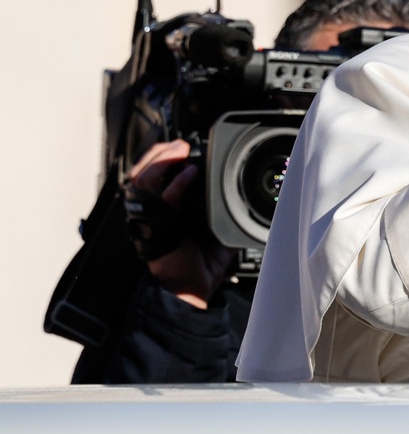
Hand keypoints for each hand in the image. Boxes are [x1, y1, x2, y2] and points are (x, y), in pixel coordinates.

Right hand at [127, 140, 232, 308]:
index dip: (161, 157)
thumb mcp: (214, 228)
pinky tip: (189, 174)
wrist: (192, 289)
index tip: (181, 145)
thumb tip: (241, 194)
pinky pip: (161, 200)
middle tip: (180, 144)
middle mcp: (152, 212)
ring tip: (179, 150)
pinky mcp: (158, 228)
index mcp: (163, 209)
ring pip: (143, 180)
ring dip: (161, 160)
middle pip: (142, 172)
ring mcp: (151, 219)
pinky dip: (175, 183)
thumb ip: (220, 210)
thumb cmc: (201, 263)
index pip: (152, 176)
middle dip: (158, 152)